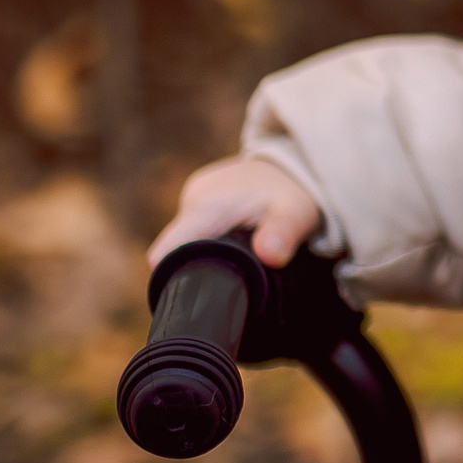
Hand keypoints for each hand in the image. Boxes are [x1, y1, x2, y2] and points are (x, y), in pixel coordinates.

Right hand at [148, 157, 322, 268]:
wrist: (297, 163)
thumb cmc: (295, 192)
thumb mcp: (297, 214)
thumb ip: (283, 235)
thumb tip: (270, 255)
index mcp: (206, 205)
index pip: (165, 253)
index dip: (171, 279)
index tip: (193, 298)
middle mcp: (192, 198)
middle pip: (175, 250)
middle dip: (195, 269)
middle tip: (227, 284)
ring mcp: (194, 196)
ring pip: (187, 240)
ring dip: (206, 255)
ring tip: (237, 262)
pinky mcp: (201, 197)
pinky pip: (197, 228)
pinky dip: (211, 241)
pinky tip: (235, 245)